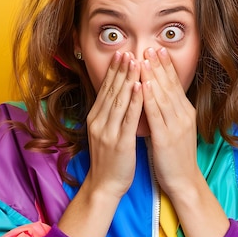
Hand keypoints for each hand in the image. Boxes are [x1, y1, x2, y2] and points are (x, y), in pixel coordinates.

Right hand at [85, 51, 142, 198]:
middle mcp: (100, 122)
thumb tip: (118, 96)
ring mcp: (108, 132)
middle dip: (120, 70)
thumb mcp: (105, 133)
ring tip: (135, 61)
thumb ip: (110, 115)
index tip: (121, 54)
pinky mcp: (120, 142)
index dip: (114, 71)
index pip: (106, 90)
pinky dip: (135, 101)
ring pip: (119, 100)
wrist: (105, 185)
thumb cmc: (110, 160)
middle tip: (128, 51)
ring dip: (128, 79)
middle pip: (111, 91)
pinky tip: (140, 87)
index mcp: (96, 119)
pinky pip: (128, 118)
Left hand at [140, 47, 199, 196]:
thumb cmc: (176, 157)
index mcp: (185, 112)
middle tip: (151, 46)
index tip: (158, 50)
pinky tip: (141, 85)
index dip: (166, 66)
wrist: (184, 181)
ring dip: (152, 75)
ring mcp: (176, 125)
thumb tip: (158, 96)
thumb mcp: (176, 129)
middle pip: (169, 85)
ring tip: (144, 58)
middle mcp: (183, 115)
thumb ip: (169, 112)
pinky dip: (148, 97)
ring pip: (163, 95)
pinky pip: (155, 113)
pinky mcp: (166, 137)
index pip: (175, 84)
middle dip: (159, 65)